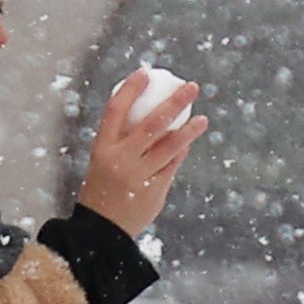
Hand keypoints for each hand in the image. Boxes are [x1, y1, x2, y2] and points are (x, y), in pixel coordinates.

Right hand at [78, 76, 206, 237]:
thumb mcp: (103, 161)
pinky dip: (180, 152)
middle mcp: (121, 160)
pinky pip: (172, 166)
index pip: (115, 111)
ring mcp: (139, 176)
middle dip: (174, 103)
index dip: (130, 89)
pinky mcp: (154, 191)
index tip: (145, 72)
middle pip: (150, 124)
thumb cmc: (102, 190)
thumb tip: (153, 114)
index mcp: (102, 148)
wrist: (101, 231)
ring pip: (169, 147)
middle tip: (191, 88)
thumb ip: (123, 141)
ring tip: (203, 120)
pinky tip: (188, 143)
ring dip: (188, 131)